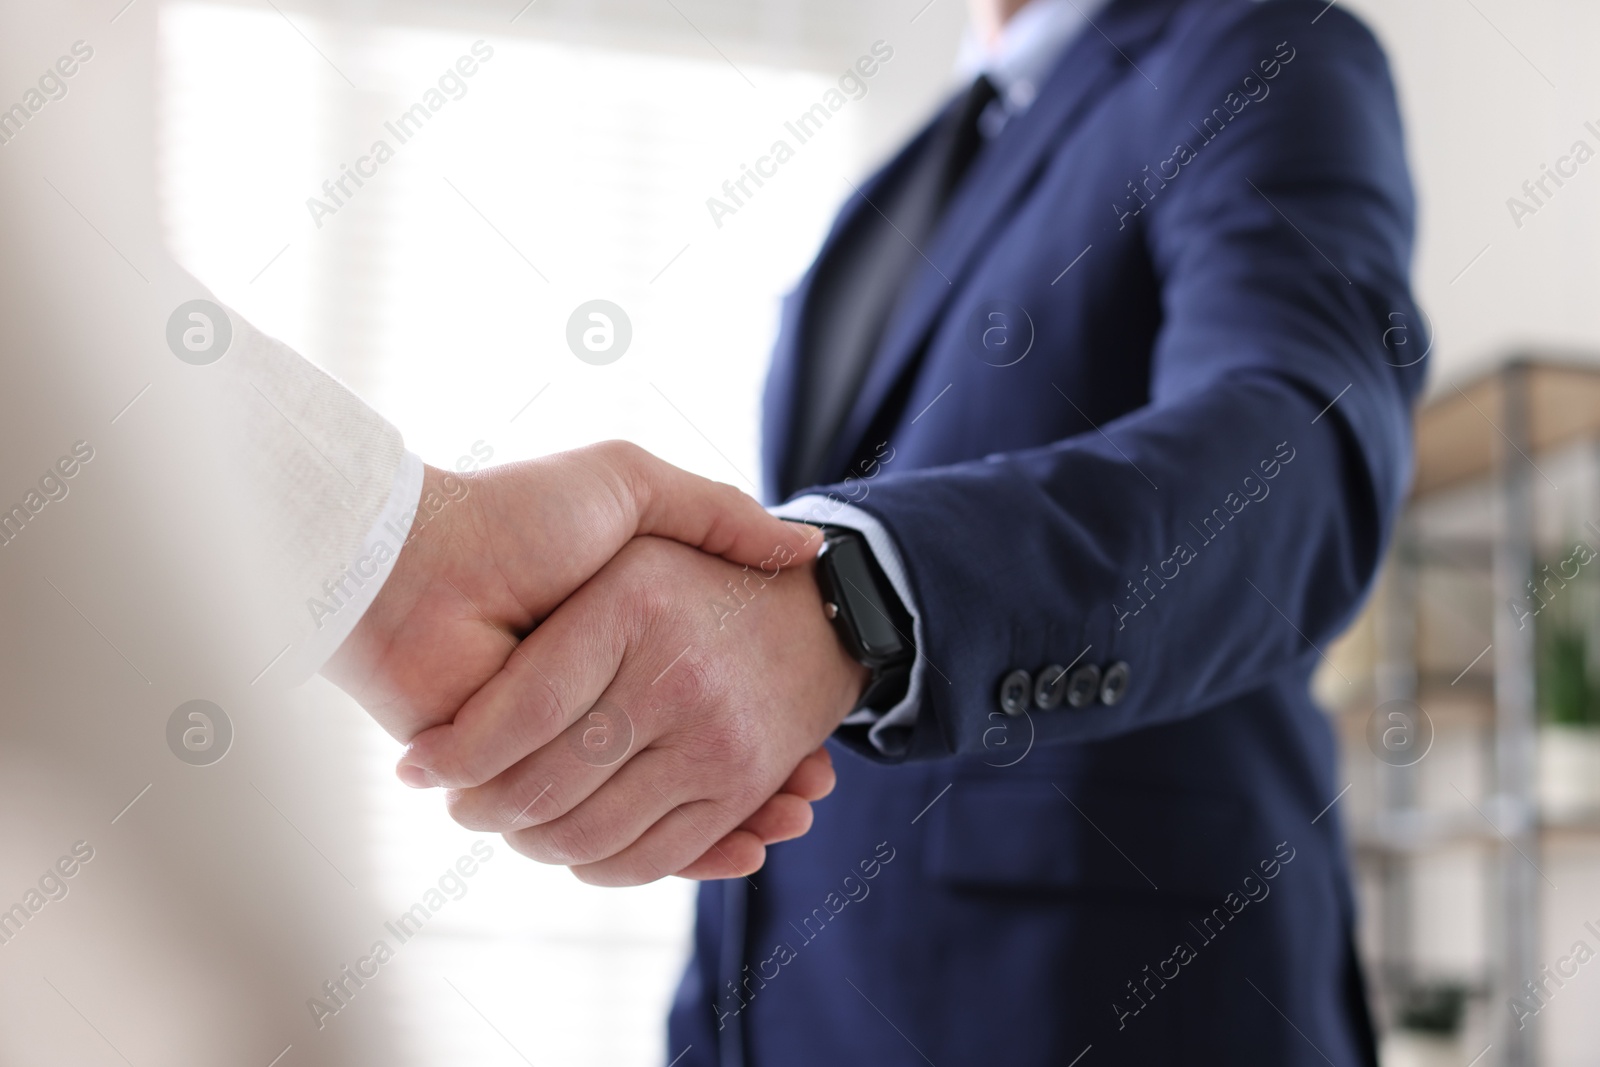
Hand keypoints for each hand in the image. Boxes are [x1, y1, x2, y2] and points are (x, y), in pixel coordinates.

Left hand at [325, 441, 833, 875]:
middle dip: (760, 777)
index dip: (770, 716)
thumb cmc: (518, 514)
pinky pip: (619, 835)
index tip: (816, 729)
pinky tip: (746, 840)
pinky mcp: (531, 784)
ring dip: (733, 817)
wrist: (411, 562)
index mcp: (623, 638)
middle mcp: (604, 695)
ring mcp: (571, 744)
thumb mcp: (627, 485)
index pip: (712, 692)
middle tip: (811, 788)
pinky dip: (682, 852)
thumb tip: (805, 549)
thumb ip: (710, 510)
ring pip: (669, 803)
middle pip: (698, 755)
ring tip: (793, 811)